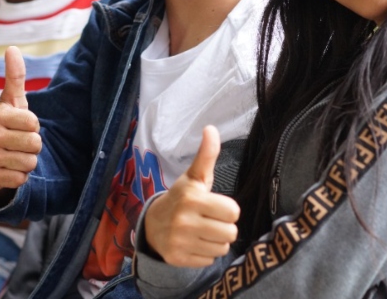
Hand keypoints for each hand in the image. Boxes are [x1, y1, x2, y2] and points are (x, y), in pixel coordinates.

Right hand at [0, 46, 40, 190]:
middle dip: (33, 145)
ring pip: (30, 163)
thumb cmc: (3, 124)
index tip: (21, 125)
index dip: (33, 126)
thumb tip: (12, 48)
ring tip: (13, 154)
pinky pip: (21, 179)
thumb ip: (15, 76)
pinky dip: (19, 176)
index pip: (34, 123)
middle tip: (18, 142)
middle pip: (35, 144)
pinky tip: (8, 168)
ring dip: (27, 161)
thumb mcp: (10, 100)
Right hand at [144, 126, 239, 267]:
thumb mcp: (194, 177)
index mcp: (192, 198)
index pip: (233, 211)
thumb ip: (207, 155)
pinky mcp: (178, 259)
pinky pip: (210, 260)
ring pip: (222, 248)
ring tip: (203, 231)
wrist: (152, 224)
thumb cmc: (182, 198)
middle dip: (224, 226)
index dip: (228, 209)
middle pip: (231, 232)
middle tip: (211, 219)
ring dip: (216, 240)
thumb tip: (211, 128)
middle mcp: (185, 221)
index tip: (216, 205)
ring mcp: (181, 241)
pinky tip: (194, 243)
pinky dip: (205, 253)